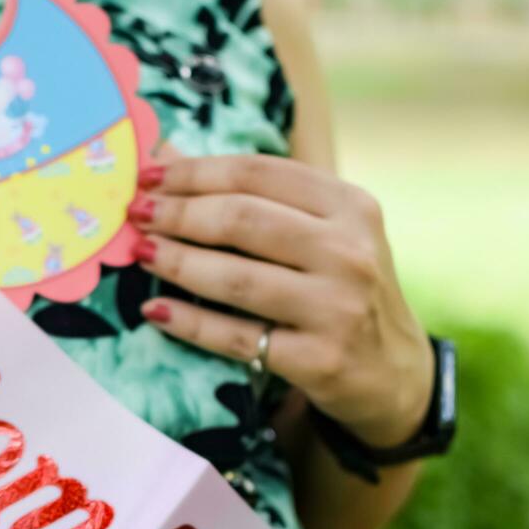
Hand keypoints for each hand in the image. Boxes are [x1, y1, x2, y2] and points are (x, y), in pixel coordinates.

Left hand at [128, 154, 432, 449]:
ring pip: (236, 278)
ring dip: (176, 262)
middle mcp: (350, 252)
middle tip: (135, 214)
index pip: (258, 173)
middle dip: (178, 213)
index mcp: (350, 206)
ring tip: (141, 252)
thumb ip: (255, 197)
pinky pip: (236, 337)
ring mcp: (338, 308)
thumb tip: (165, 157)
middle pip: (243, 220)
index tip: (148, 177)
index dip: (195, 171)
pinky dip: (189, 322)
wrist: (392, 371)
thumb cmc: (339, 287)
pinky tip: (155, 310)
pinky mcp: (320, 360)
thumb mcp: (320, 232)